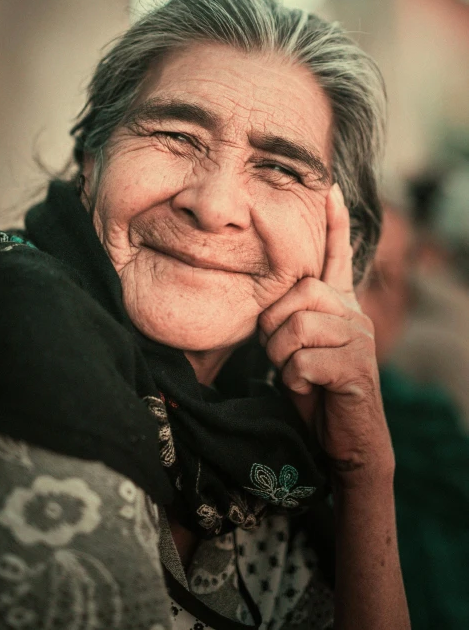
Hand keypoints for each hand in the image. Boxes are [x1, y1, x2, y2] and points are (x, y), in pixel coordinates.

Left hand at [258, 184, 393, 481]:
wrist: (345, 441)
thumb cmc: (315, 391)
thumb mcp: (297, 348)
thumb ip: (291, 318)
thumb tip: (270, 301)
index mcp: (339, 304)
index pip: (337, 256)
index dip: (334, 223)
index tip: (330, 188)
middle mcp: (354, 313)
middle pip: (299, 292)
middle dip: (274, 326)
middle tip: (280, 354)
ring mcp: (359, 338)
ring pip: (297, 326)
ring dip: (281, 356)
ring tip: (295, 374)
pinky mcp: (357, 366)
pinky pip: (303, 360)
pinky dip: (294, 379)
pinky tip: (309, 389)